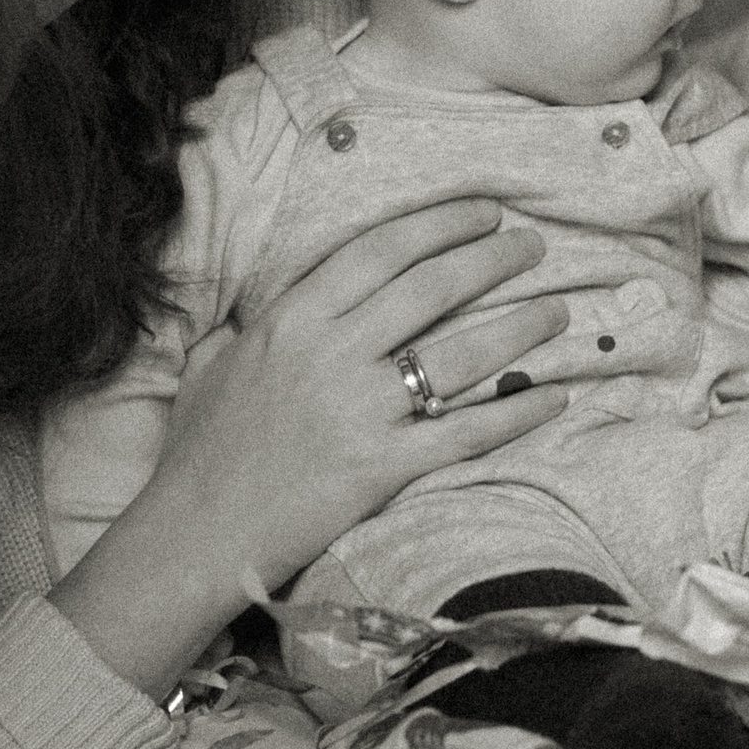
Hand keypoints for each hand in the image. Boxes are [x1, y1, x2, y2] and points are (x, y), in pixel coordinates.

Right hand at [51, 198, 570, 695]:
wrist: (191, 537)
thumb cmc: (200, 452)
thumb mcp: (216, 364)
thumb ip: (254, 321)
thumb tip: (282, 292)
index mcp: (290, 320)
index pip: (381, 251)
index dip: (441, 224)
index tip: (484, 212)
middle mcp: (329, 354)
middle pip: (431, 288)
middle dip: (493, 259)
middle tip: (533, 246)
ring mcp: (358, 411)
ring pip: (460, 354)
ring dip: (519, 327)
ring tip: (557, 310)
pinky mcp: (381, 468)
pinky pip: (465, 432)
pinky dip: (516, 413)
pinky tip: (554, 395)